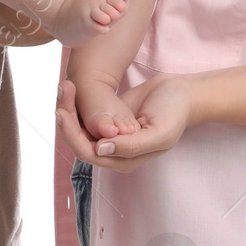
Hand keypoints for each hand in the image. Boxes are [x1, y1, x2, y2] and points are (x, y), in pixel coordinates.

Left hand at [56, 72, 194, 170]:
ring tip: (64, 85)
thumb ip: (131, 146)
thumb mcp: (159, 132)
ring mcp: (109, 134)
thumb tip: (100, 149)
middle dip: (66, 117)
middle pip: (78, 140)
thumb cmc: (175, 114)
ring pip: (79, 127)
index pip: (87, 152)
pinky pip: (86, 115)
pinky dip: (77, 103)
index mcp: (123, 160)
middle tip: (63, 88)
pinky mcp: (108, 118)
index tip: (63, 110)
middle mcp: (112, 151)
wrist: (182, 94)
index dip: (72, 133)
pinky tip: (72, 87)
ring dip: (69, 108)